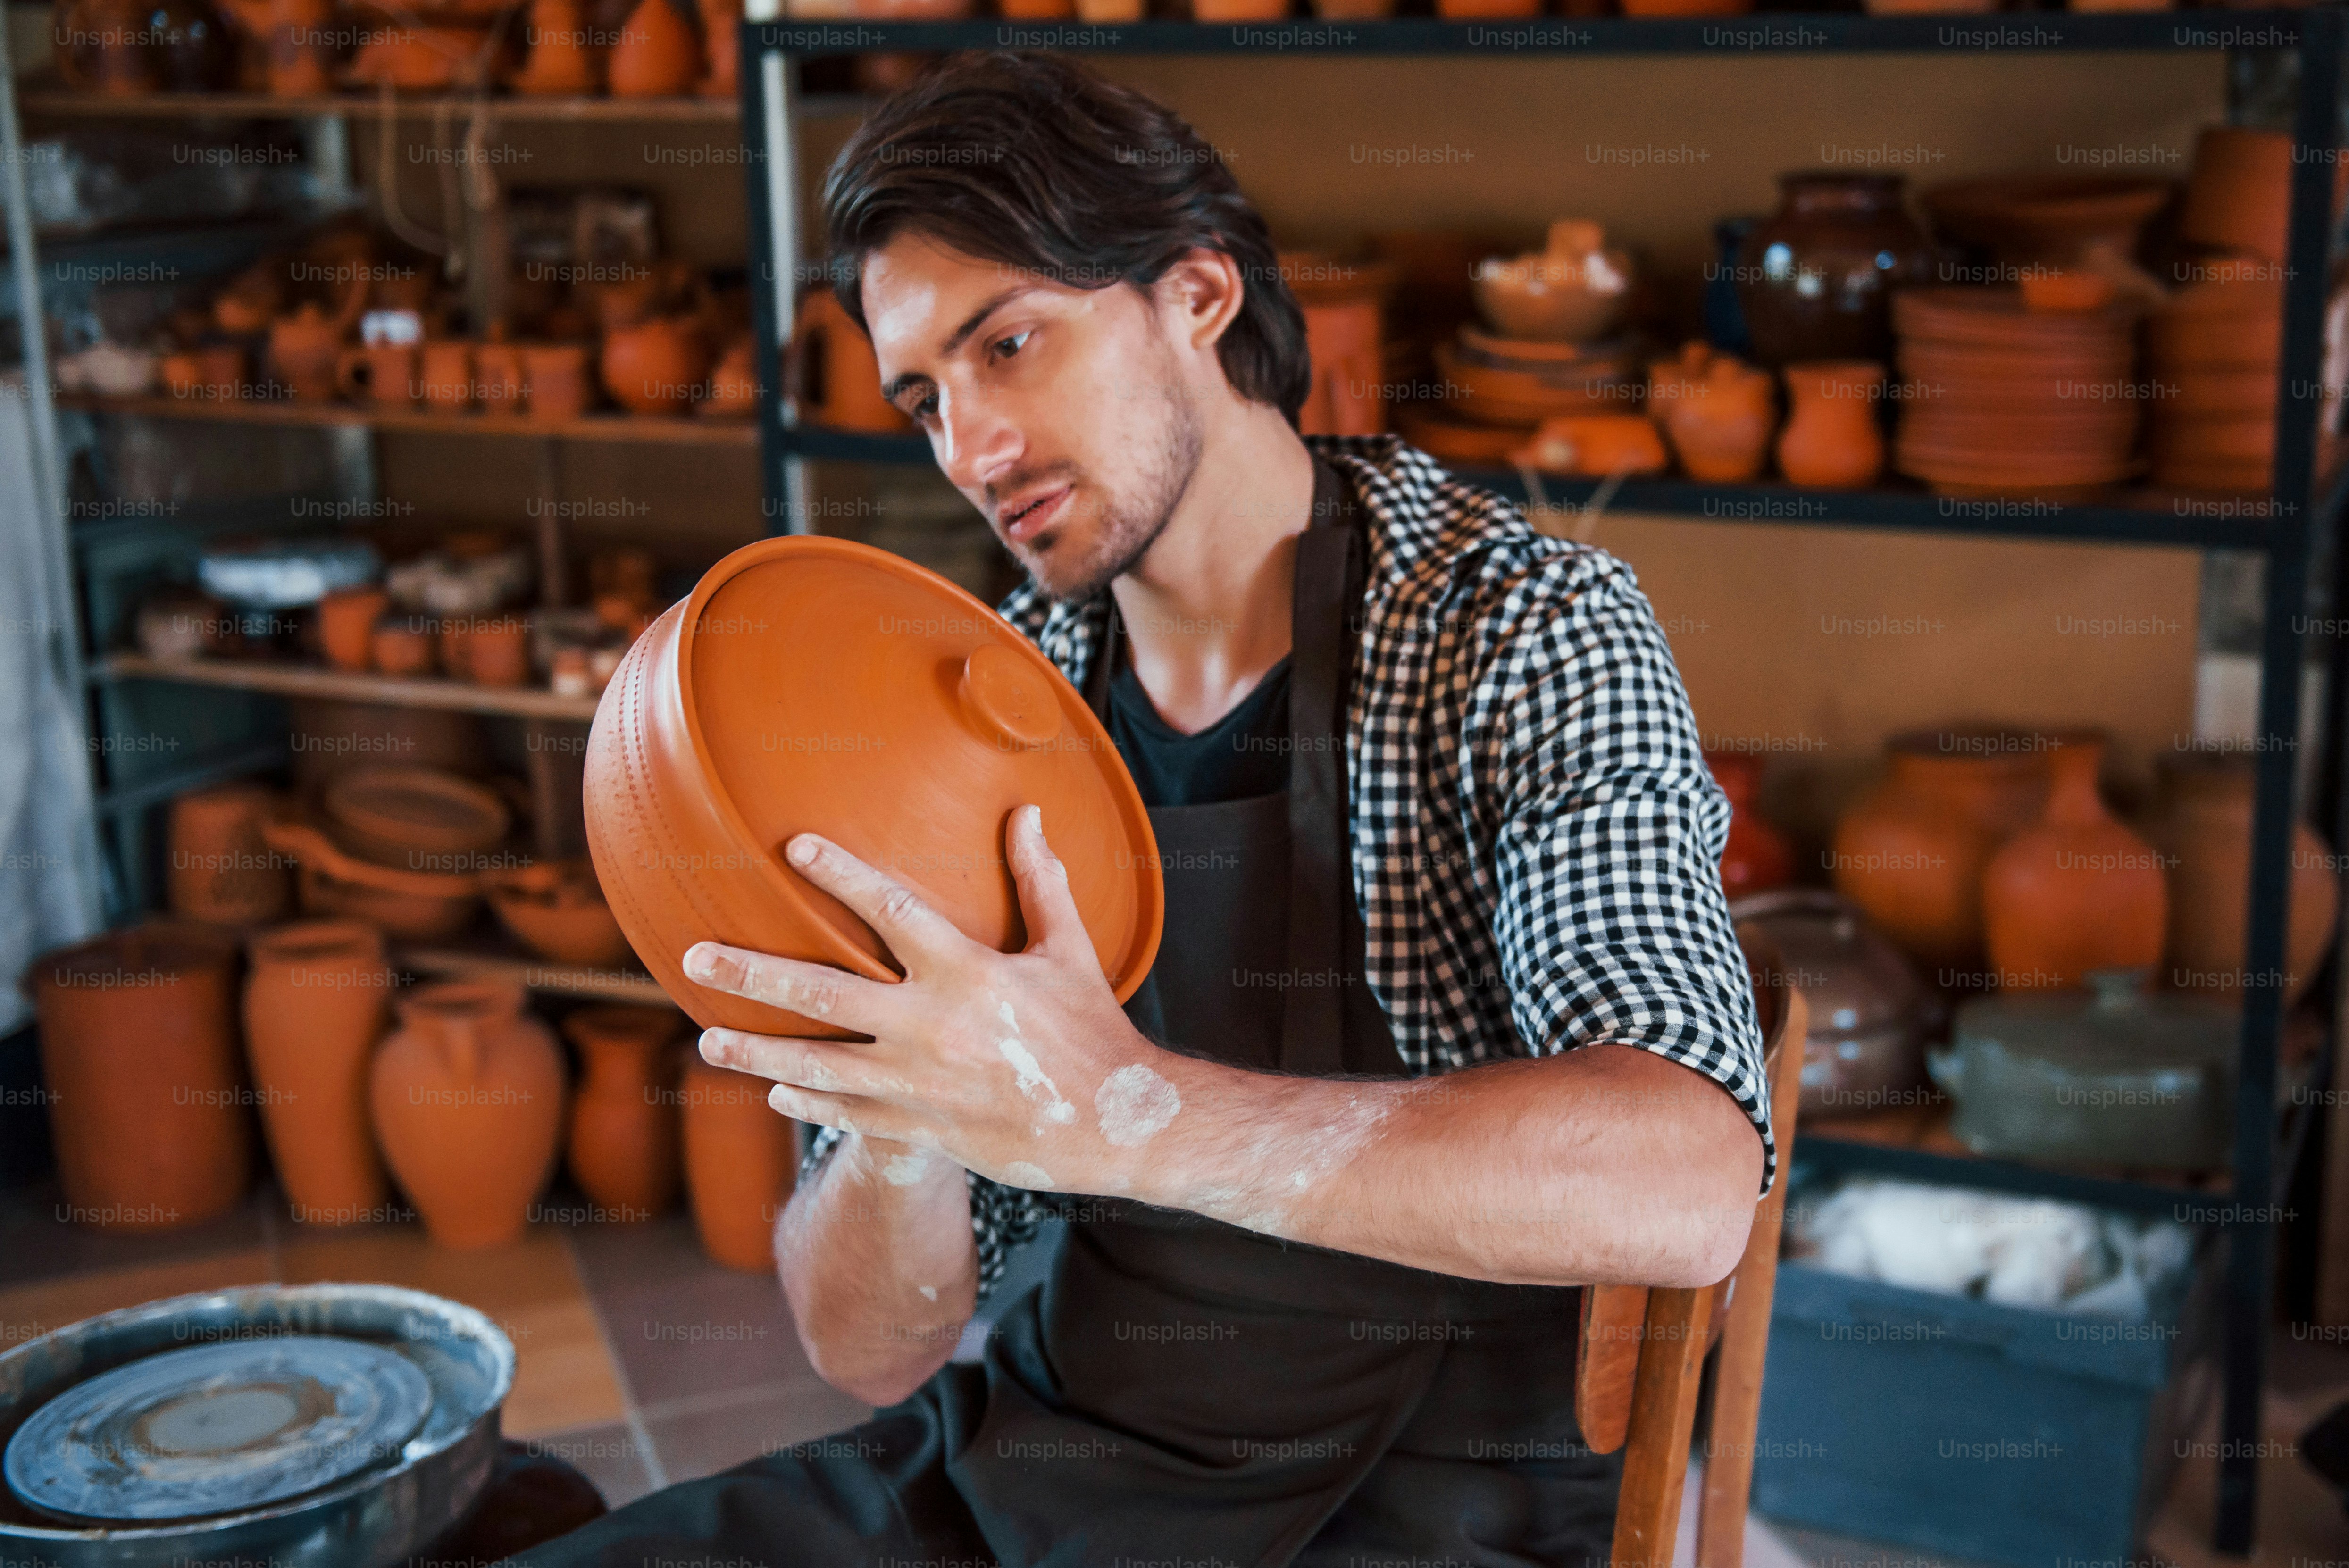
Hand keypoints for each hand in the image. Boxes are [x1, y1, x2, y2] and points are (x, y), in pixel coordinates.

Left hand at [684, 805, 1184, 1196]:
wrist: (1114, 1125)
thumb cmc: (1092, 1029)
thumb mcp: (1069, 950)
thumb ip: (1039, 882)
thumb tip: (1028, 812)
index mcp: (967, 972)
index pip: (889, 911)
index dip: (840, 875)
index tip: (791, 848)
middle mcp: (930, 1026)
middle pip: (820, 992)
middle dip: (750, 973)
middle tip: (693, 957)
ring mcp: (918, 1083)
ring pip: (815, 1063)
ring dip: (756, 1052)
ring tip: (707, 1039)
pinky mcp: (921, 1127)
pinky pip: (847, 1113)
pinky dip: (807, 1102)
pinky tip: (774, 1091)